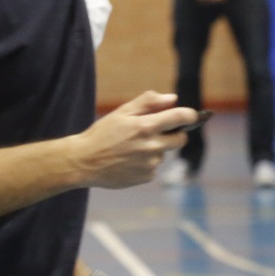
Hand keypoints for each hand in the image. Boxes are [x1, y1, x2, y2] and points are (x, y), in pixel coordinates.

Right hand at [70, 92, 195, 188]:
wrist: (82, 162)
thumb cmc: (102, 134)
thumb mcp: (122, 112)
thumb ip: (148, 102)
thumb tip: (172, 98)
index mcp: (146, 126)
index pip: (181, 117)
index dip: (190, 115)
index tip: (192, 115)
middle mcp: (151, 146)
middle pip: (181, 140)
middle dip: (175, 134)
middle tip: (158, 132)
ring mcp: (150, 164)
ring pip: (164, 153)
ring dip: (155, 149)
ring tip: (132, 148)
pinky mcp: (146, 177)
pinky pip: (154, 167)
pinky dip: (146, 163)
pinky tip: (129, 160)